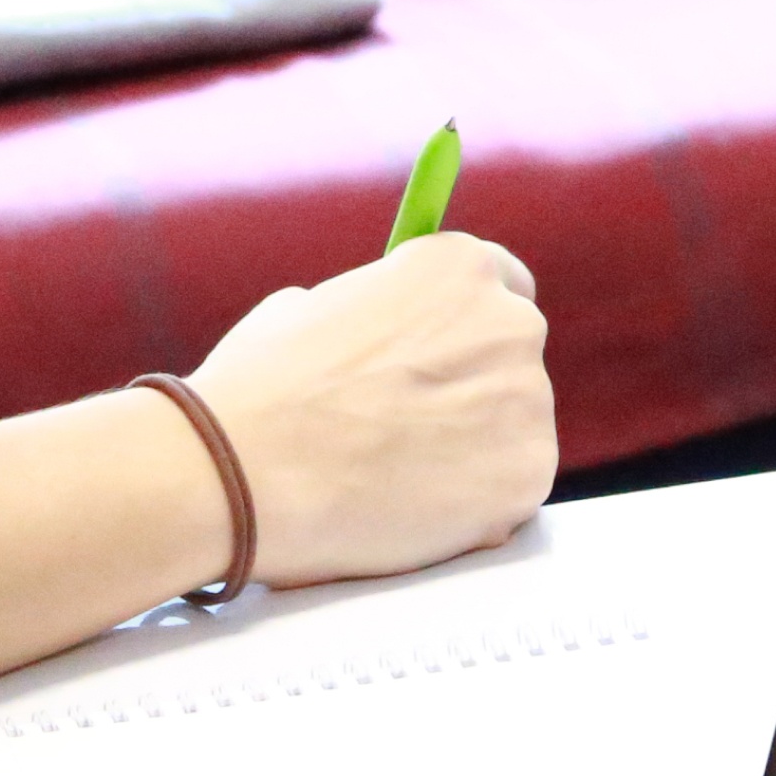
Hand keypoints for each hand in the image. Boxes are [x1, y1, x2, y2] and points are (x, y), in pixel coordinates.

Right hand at [182, 234, 554, 588]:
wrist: (246, 473)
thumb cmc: (261, 389)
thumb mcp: (310, 307)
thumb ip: (373, 313)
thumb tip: (381, 334)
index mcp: (458, 267)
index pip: (501, 285)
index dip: (466, 327)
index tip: (442, 358)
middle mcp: (510, 324)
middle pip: (512, 358)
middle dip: (472, 389)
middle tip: (408, 427)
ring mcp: (528, 403)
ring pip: (514, 428)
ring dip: (473, 449)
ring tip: (396, 474)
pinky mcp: (528, 476)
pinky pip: (512, 488)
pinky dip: (475, 503)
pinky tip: (413, 508)